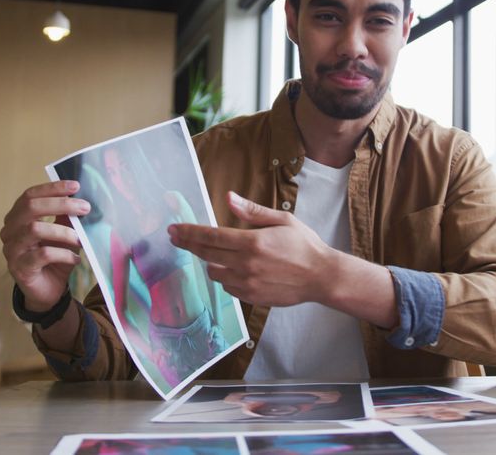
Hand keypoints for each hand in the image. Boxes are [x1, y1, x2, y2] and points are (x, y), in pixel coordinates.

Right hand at [0, 180, 89, 311]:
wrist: (48, 291)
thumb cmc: (55, 259)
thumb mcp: (64, 234)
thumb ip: (66, 218)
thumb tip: (79, 199)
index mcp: (18, 217)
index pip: (30, 196)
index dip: (52, 188)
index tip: (75, 186)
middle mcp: (10, 231)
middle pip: (31, 208)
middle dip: (61, 205)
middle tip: (85, 208)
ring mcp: (11, 250)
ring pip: (35, 229)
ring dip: (63, 232)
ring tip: (81, 239)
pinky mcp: (19, 268)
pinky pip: (42, 254)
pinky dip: (63, 254)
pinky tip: (76, 259)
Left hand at [168, 191, 332, 306]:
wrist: (321, 276)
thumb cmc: (304, 245)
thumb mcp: (282, 220)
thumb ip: (252, 211)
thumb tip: (229, 198)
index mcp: (252, 242)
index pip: (211, 236)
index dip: (189, 232)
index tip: (174, 229)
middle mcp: (246, 264)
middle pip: (206, 254)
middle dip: (188, 244)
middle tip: (176, 238)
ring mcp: (247, 283)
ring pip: (215, 273)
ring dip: (212, 262)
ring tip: (219, 255)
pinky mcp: (251, 297)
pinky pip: (228, 287)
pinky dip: (227, 277)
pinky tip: (236, 270)